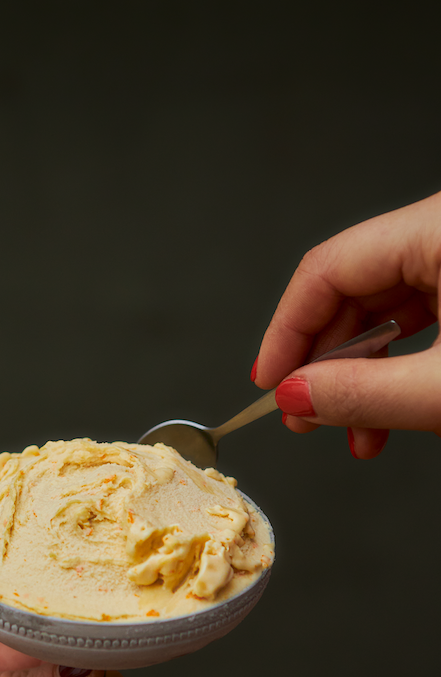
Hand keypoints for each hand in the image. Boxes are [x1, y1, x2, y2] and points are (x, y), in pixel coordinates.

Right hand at [254, 190, 440, 457]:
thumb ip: (366, 394)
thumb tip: (296, 395)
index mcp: (440, 228)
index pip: (328, 269)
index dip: (286, 331)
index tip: (269, 383)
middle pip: (351, 291)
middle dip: (324, 364)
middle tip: (305, 416)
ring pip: (384, 311)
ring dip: (361, 377)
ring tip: (354, 432)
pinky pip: (420, 318)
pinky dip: (398, 367)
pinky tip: (388, 412)